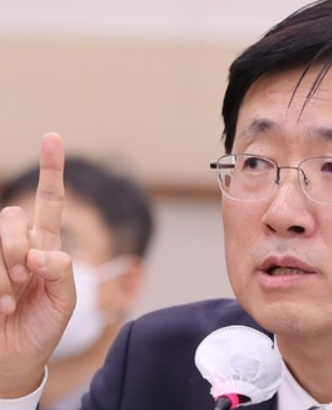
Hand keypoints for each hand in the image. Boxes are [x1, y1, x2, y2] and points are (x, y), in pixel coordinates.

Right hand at [0, 133, 74, 397]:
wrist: (14, 359)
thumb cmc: (43, 328)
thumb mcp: (65, 302)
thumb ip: (62, 273)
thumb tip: (41, 252)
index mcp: (45, 246)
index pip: (49, 201)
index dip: (50, 170)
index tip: (52, 137)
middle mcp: (18, 245)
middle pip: (13, 216)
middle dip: (18, 249)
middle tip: (25, 281)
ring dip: (4, 273)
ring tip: (11, 301)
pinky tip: (1, 308)